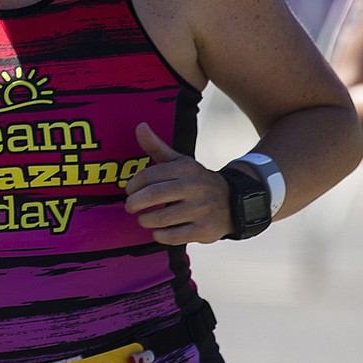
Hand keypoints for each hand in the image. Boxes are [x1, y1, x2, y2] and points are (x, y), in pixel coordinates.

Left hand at [123, 122, 232, 245]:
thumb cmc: (196, 182)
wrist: (232, 202)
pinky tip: (159, 231)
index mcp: (185, 168)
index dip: (132, 186)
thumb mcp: (180, 162)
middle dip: (134, 203)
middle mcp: (194, 187)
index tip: (129, 191)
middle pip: (153, 196)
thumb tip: (140, 126)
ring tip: (144, 218)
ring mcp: (200, 210)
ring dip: (145, 221)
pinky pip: (172, 237)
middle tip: (130, 207)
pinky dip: (159, 235)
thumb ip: (157, 146)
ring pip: (160, 219)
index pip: (148, 176)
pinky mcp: (203, 230)